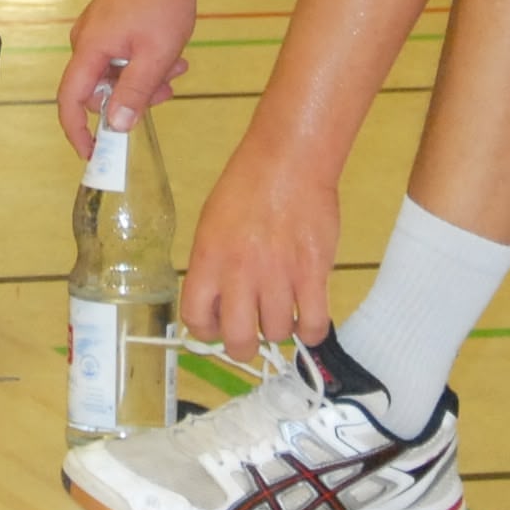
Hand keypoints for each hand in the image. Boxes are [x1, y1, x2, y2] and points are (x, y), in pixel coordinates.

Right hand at [54, 0, 199, 154]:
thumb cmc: (162, 1)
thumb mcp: (156, 55)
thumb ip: (135, 93)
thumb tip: (116, 128)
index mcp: (89, 48)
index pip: (70, 99)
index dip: (77, 131)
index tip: (93, 155)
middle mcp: (86, 39)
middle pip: (99, 87)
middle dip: (132, 97)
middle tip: (168, 90)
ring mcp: (97, 28)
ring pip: (116, 70)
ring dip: (144, 77)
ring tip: (178, 66)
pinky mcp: (110, 20)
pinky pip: (121, 53)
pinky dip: (143, 60)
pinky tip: (171, 52)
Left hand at [178, 140, 341, 361]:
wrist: (288, 162)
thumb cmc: (247, 187)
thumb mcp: (211, 224)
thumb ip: (211, 267)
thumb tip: (216, 307)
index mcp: (208, 259)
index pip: (195, 318)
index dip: (205, 332)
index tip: (216, 327)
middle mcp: (240, 273)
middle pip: (238, 340)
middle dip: (242, 347)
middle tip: (250, 335)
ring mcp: (279, 275)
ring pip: (277, 334)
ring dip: (279, 330)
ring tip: (281, 310)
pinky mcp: (313, 274)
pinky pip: (314, 324)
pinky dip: (311, 331)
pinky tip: (307, 318)